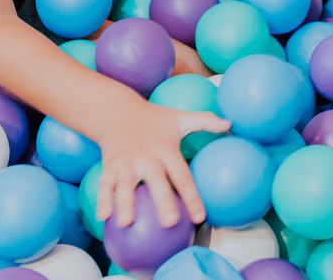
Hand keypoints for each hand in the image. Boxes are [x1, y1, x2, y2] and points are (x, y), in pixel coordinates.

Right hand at [95, 101, 229, 226]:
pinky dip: (103, 199)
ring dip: (125, 202)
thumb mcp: (180, 118)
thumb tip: (230, 123)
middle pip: (156, 180)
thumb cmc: (155, 119)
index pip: (182, 174)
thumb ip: (205, 121)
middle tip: (169, 223)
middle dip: (162, 201)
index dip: (191, 195)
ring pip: (126, 183)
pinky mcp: (109, 165)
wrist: (118, 110)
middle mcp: (146, 156)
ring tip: (127, 222)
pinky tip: (104, 217)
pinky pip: (105, 183)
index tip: (200, 217)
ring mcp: (126, 161)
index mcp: (166, 148)